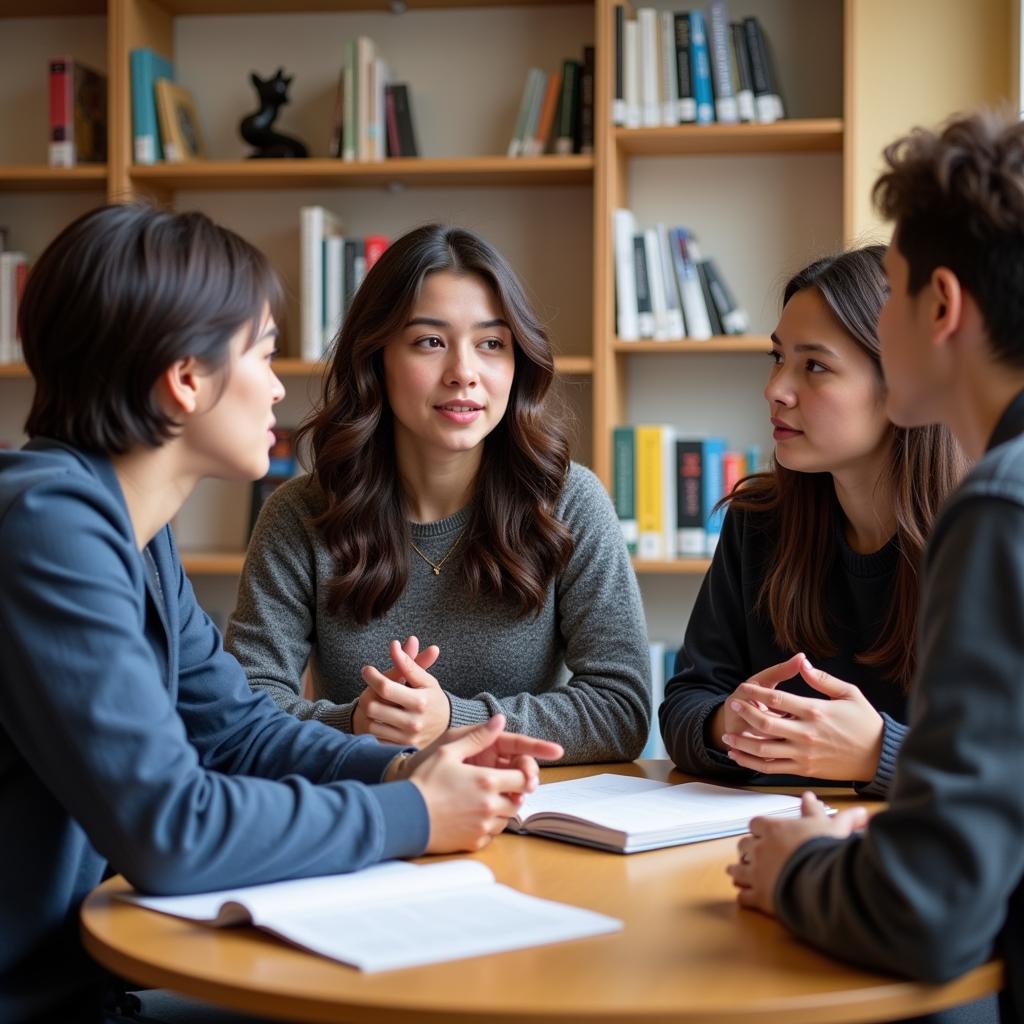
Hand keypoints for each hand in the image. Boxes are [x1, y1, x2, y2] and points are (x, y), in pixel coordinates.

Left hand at [354, 637, 448, 745]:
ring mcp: (406, 738)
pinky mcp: (400, 749)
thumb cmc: (432, 698)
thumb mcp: (424, 680)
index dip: (372, 676)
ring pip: (371, 724)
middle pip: (372, 707)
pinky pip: (376, 738)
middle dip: (366, 695)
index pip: (385, 687)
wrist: (445, 728)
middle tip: (370, 689)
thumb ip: (408, 663)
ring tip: (378, 704)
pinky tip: (382, 719)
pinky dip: (375, 727)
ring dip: (370, 713)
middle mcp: (413, 722)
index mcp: (420, 702)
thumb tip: (394, 645)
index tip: (367, 670)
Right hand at [406, 714, 563, 852]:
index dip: (520, 774)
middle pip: (518, 801)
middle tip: (494, 786)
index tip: (510, 772)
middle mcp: (490, 806)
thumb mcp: (448, 751)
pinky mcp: (474, 843)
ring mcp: (482, 827)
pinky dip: (487, 826)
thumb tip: (500, 720)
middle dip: (512, 793)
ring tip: (480, 800)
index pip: (523, 779)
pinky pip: (492, 835)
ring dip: (500, 810)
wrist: (404, 815)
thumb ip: (478, 737)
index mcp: (487, 781)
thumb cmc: (424, 781)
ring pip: (506, 819)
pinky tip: (471, 817)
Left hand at [721, 655, 884, 781]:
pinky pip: (772, 768)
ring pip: (764, 750)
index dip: (756, 692)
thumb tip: (802, 663)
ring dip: (742, 743)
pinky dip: (752, 764)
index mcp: (815, 711)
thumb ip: (822, 679)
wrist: (878, 757)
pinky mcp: (804, 770)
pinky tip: (740, 757)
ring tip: (728, 736)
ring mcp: (803, 754)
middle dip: (745, 713)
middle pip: (765, 723)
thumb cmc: (865, 723)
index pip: (777, 698)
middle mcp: (806, 733)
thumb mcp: (849, 694)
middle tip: (733, 704)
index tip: (743, 688)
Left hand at [727, 792, 867, 914]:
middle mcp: (761, 849)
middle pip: (743, 845)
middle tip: (747, 853)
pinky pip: (744, 896)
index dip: (759, 828)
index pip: (756, 824)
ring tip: (734, 873)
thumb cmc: (824, 850)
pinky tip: (745, 898)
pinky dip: (744, 897)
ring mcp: (757, 873)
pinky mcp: (760, 896)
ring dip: (737, 871)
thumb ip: (837, 816)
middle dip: (745, 849)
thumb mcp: (831, 827)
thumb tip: (855, 809)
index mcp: (774, 830)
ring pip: (738, 870)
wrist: (821, 881)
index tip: (761, 832)